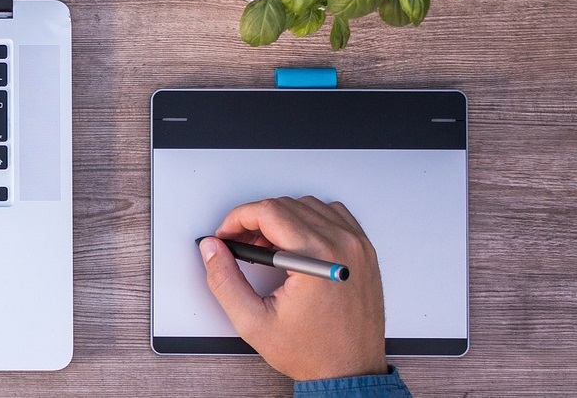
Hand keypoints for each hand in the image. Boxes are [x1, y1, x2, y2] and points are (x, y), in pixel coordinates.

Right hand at [198, 196, 386, 381]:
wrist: (349, 371)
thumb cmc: (313, 352)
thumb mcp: (253, 321)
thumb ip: (224, 280)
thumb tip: (212, 250)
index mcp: (316, 257)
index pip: (268, 211)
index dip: (238, 218)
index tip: (227, 234)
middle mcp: (342, 245)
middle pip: (286, 205)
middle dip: (255, 219)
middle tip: (241, 244)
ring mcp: (357, 246)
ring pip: (309, 204)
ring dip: (282, 217)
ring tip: (268, 247)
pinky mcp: (364, 252)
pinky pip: (334, 215)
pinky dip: (310, 219)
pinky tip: (296, 242)